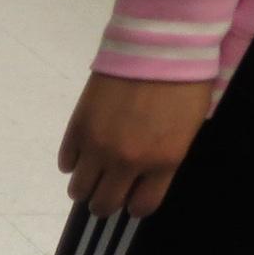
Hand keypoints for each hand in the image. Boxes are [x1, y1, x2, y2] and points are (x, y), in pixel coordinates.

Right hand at [59, 73, 212, 218]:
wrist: (159, 47)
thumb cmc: (184, 84)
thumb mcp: (187, 129)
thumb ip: (165, 160)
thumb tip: (143, 177)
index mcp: (162, 162)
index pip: (141, 207)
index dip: (135, 204)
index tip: (133, 196)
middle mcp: (127, 162)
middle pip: (105, 204)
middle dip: (106, 201)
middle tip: (107, 189)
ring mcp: (99, 147)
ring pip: (79, 189)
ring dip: (85, 186)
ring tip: (91, 173)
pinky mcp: (78, 130)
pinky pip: (67, 161)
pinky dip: (73, 161)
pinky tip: (83, 150)